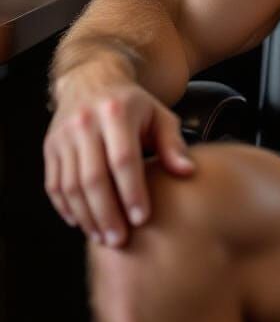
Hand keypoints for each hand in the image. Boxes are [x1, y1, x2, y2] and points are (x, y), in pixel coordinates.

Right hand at [43, 62, 194, 247]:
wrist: (92, 81)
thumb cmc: (134, 105)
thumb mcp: (160, 116)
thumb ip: (173, 144)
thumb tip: (187, 172)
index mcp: (117, 113)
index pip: (123, 160)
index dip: (132, 192)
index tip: (142, 218)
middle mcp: (85, 124)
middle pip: (93, 177)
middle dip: (106, 213)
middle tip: (120, 240)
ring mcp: (63, 136)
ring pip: (70, 185)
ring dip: (86, 217)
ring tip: (104, 237)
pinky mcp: (50, 148)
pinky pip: (53, 185)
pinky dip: (66, 208)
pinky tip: (82, 223)